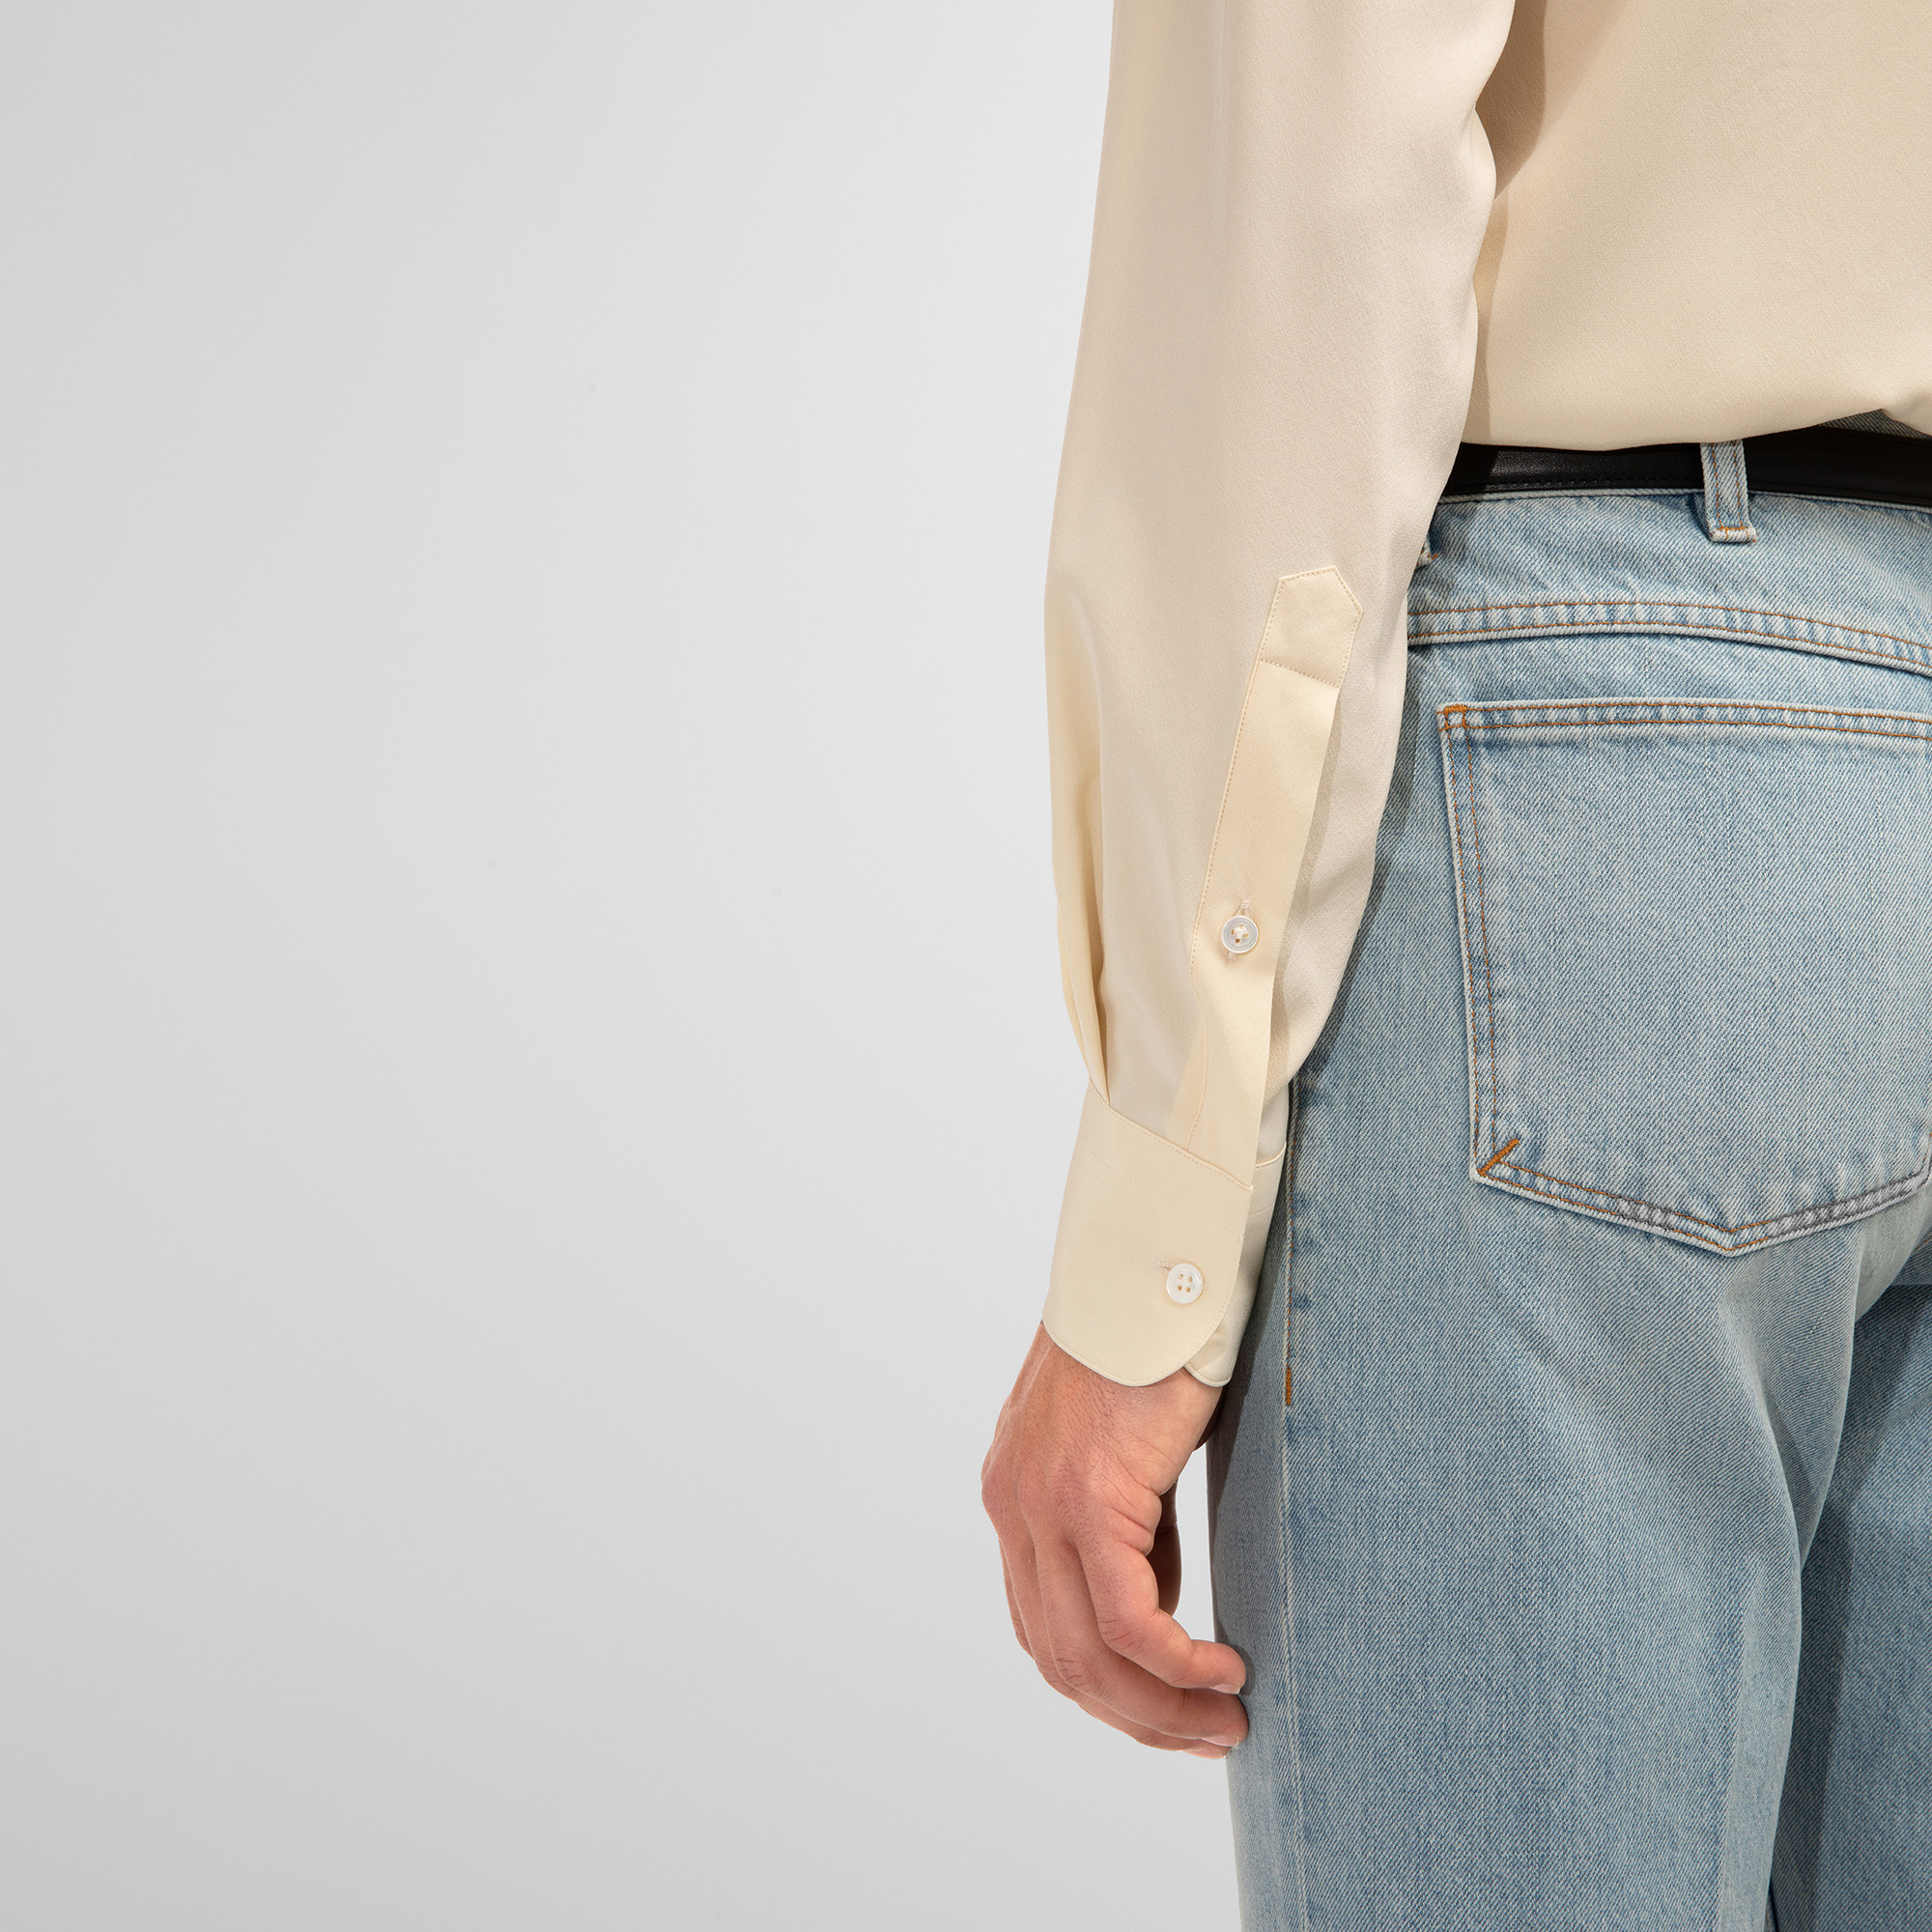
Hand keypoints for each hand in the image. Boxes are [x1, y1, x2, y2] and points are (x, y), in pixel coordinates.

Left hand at [981, 1324, 1247, 1758]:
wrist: (1153, 1270)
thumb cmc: (1157, 1347)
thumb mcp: (1130, 1454)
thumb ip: (1130, 1523)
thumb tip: (1160, 1596)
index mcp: (1014, 1495)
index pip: (1044, 1625)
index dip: (1106, 1686)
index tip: (1169, 1708)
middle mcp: (1011, 1505)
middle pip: (1060, 1657)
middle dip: (1137, 1716)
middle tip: (1207, 1737)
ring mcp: (1038, 1504)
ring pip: (1087, 1653)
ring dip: (1160, 1706)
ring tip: (1225, 1721)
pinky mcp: (1084, 1497)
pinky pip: (1126, 1619)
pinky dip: (1176, 1663)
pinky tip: (1223, 1670)